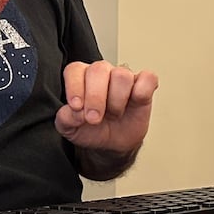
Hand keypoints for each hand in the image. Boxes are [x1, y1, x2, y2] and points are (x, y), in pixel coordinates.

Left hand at [55, 61, 157, 176]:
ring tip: (114, 114)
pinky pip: (148, 78)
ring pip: (122, 75)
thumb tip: (72, 112)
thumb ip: (65, 119)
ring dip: (117, 100)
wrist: (112, 143)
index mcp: (81, 77)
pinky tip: (135, 102)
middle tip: (94, 118)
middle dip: (96, 97)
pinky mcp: (144, 85)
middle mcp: (102, 73)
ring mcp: (124, 78)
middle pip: (98, 70)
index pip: (75, 70)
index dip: (75, 87)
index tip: (76, 107)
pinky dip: (142, 90)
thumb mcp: (71, 129)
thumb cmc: (91, 129)